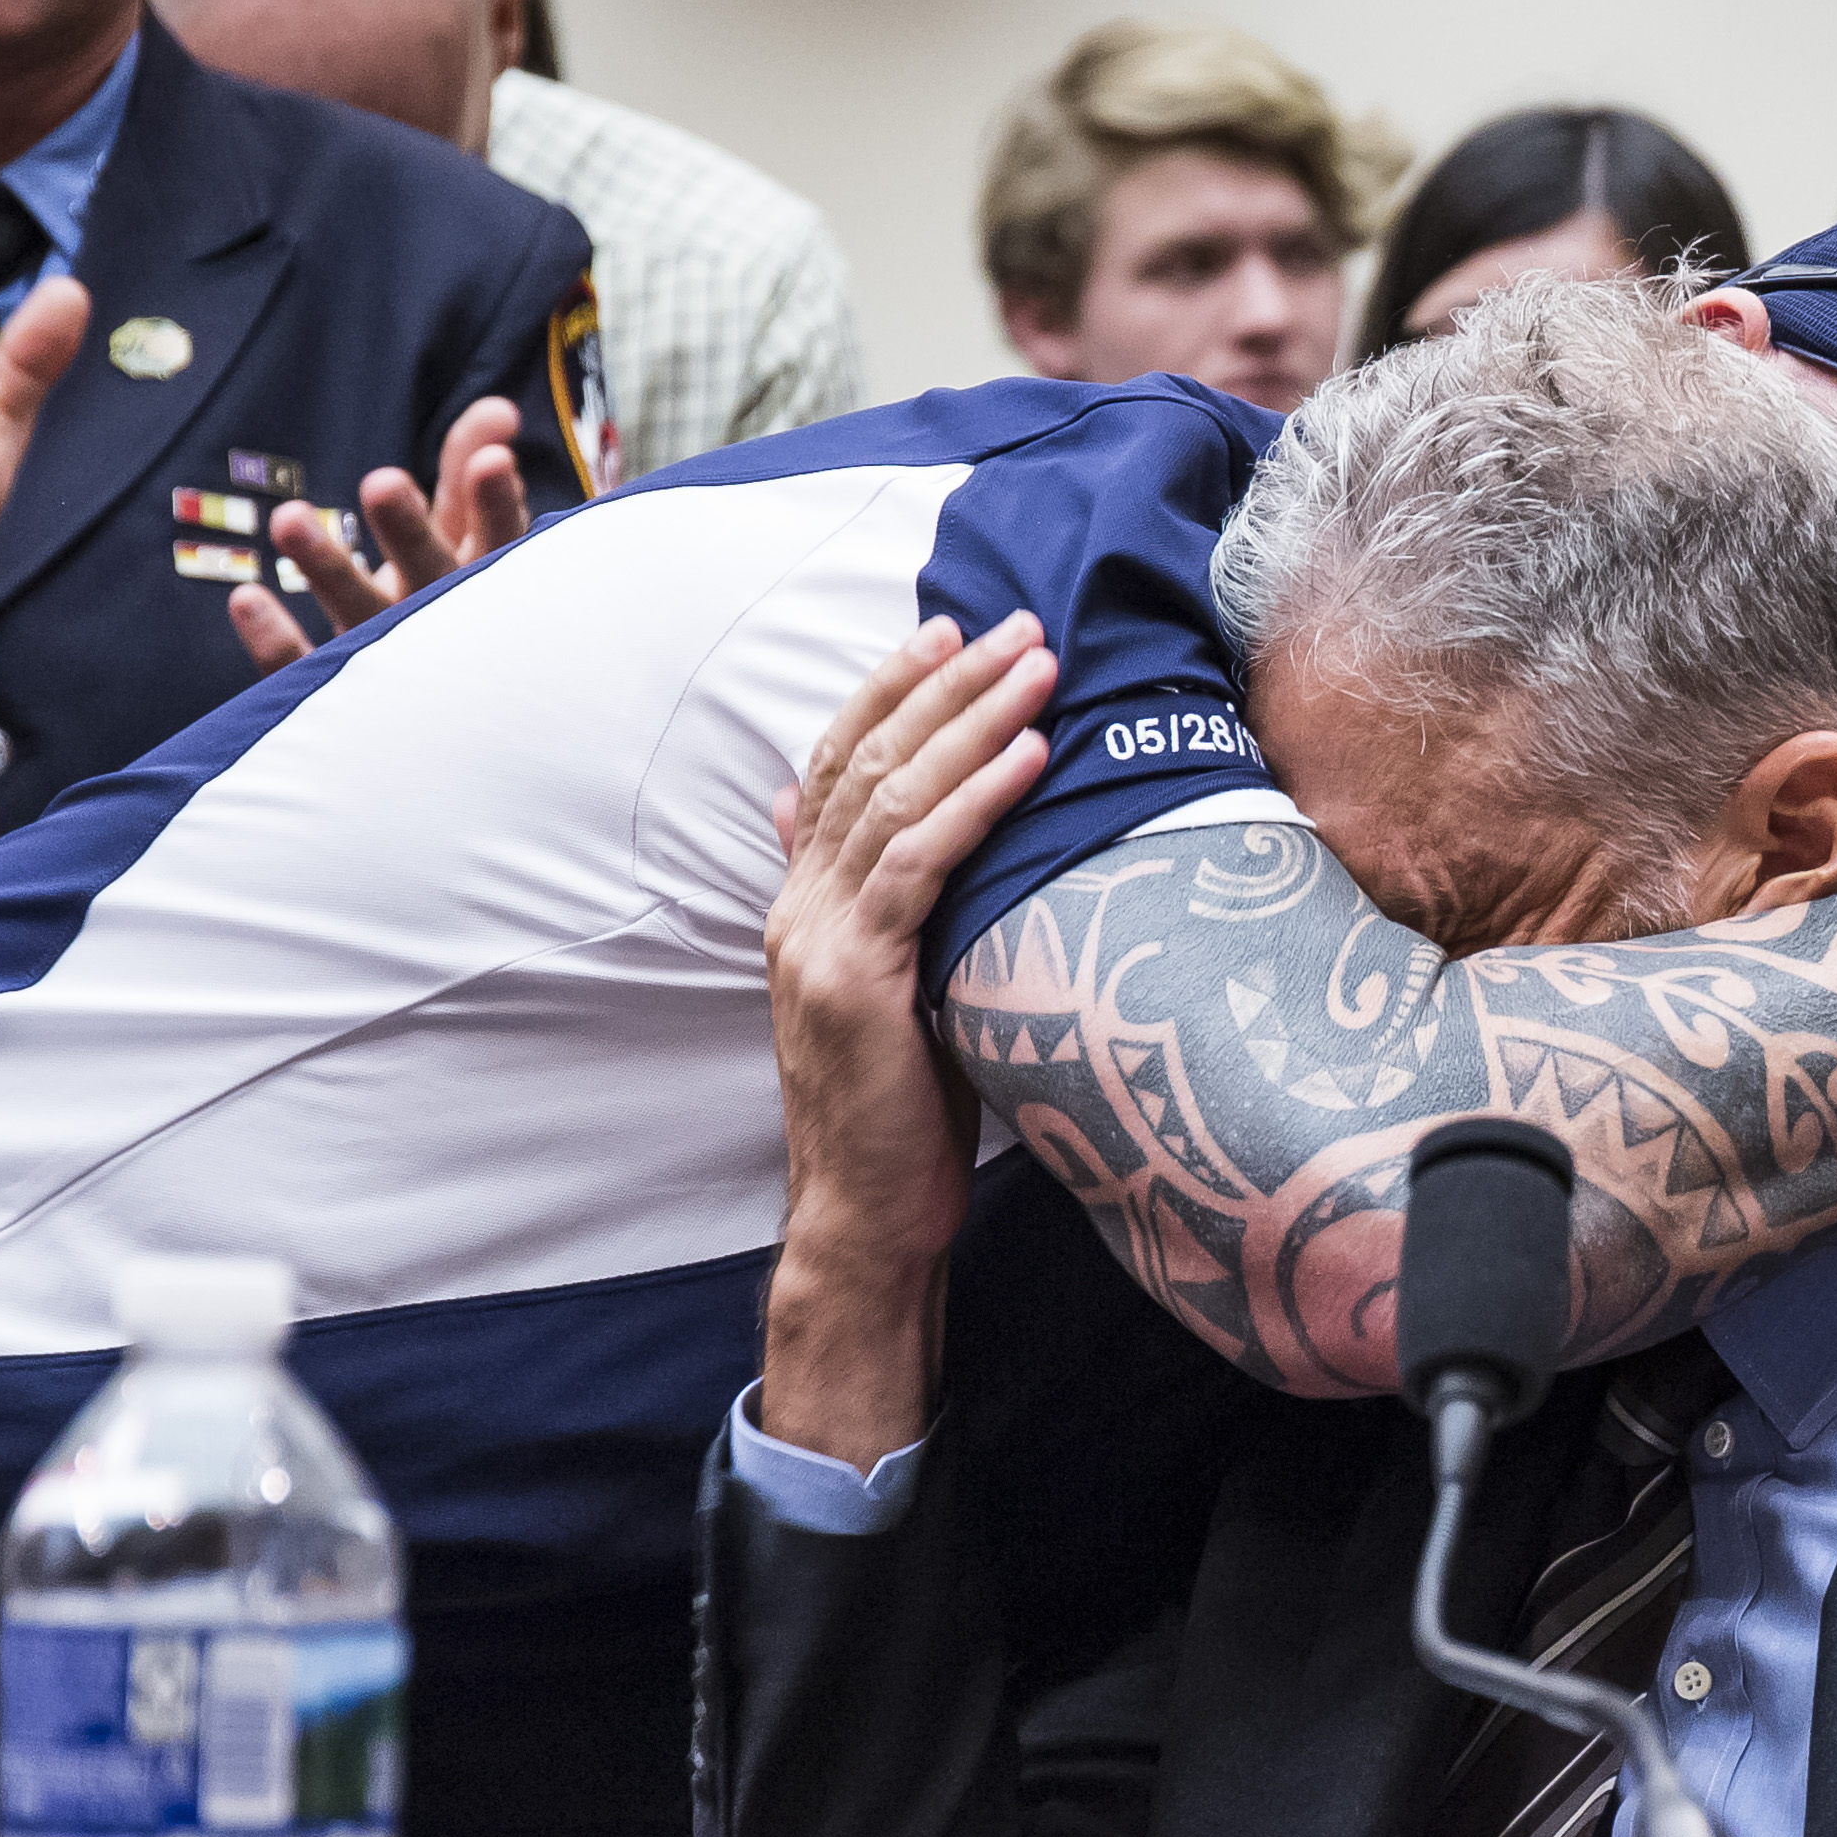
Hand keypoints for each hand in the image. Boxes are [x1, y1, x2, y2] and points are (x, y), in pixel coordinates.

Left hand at [227, 398, 531, 672]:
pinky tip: (245, 599)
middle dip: (408, 531)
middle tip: (383, 483)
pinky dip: (276, 641)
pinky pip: (301, 672)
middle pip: (429, 573)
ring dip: (325, 568)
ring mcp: (390, 664)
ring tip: (286, 519)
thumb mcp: (470, 542)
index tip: (494, 465)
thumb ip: (473, 470)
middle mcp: (443, 622)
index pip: (499, 537)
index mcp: (485, 581)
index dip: (496, 504)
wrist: (446, 730)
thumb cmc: (459, 613)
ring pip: (359, 615)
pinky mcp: (336, 699)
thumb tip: (497, 408)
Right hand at [752, 612, 1055, 1467]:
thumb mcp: (899, 986)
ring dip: (973, 721)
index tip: (948, 629)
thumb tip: (916, 846)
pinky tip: (1031, 758)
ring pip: (892, 799)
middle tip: (1013, 621)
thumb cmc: (905, 1108)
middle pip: (866, 761)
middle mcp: (799, 908)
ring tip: (1038, 665)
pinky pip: (919, 867)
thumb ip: (896, 910)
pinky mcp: (857, 981)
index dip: (888, 689)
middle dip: (943, 683)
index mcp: (804, 903)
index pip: (836, 763)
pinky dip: (977, 802)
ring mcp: (820, 941)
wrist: (868, 1216)